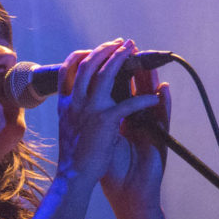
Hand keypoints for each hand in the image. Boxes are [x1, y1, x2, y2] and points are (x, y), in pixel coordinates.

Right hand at [55, 39, 166, 193]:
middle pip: (88, 64)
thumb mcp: (67, 127)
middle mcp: (75, 102)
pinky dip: (143, 99)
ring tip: (133, 49)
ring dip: (121, 58)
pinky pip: (128, 103)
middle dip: (105, 49)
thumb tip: (78, 99)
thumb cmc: (73, 157)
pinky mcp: (106, 121)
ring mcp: (89, 110)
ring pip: (105, 73)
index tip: (91, 50)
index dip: (79, 56)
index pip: (66, 70)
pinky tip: (153, 97)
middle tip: (120, 42)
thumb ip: (72, 111)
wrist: (74, 176)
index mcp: (65, 104)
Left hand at [100, 43, 171, 215]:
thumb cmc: (111, 170)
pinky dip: (164, 104)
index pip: (118, 90)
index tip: (106, 54)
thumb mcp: (99, 141)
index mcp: (120, 120)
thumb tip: (77, 103)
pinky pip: (163, 119)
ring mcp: (149, 129)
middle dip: (132, 69)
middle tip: (128, 49)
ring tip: (149, 62)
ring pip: (150, 99)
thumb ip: (94, 122)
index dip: (114, 72)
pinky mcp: (159, 141)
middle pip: (135, 89)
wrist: (128, 194)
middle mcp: (136, 121)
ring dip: (150, 80)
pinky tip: (163, 92)